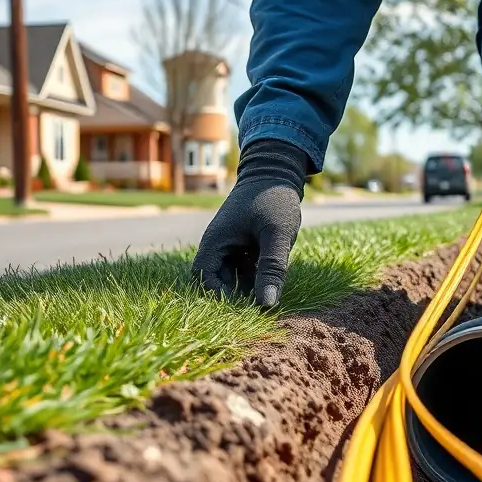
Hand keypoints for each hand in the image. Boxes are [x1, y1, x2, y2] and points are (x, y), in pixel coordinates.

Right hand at [191, 140, 306, 306]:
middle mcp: (219, 244)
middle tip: (256, 310)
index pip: (204, 277)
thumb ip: (272, 268)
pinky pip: (244, 268)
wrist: (278, 170)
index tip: (241, 308)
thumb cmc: (274, 199)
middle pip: (216, 280)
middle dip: (233, 296)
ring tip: (265, 300)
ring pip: (232, 276)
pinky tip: (270, 284)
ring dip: (246, 288)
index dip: (217, 297)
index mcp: (216, 241)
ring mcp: (231, 244)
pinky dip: (254, 278)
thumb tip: (267, 303)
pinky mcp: (243, 245)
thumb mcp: (276, 235)